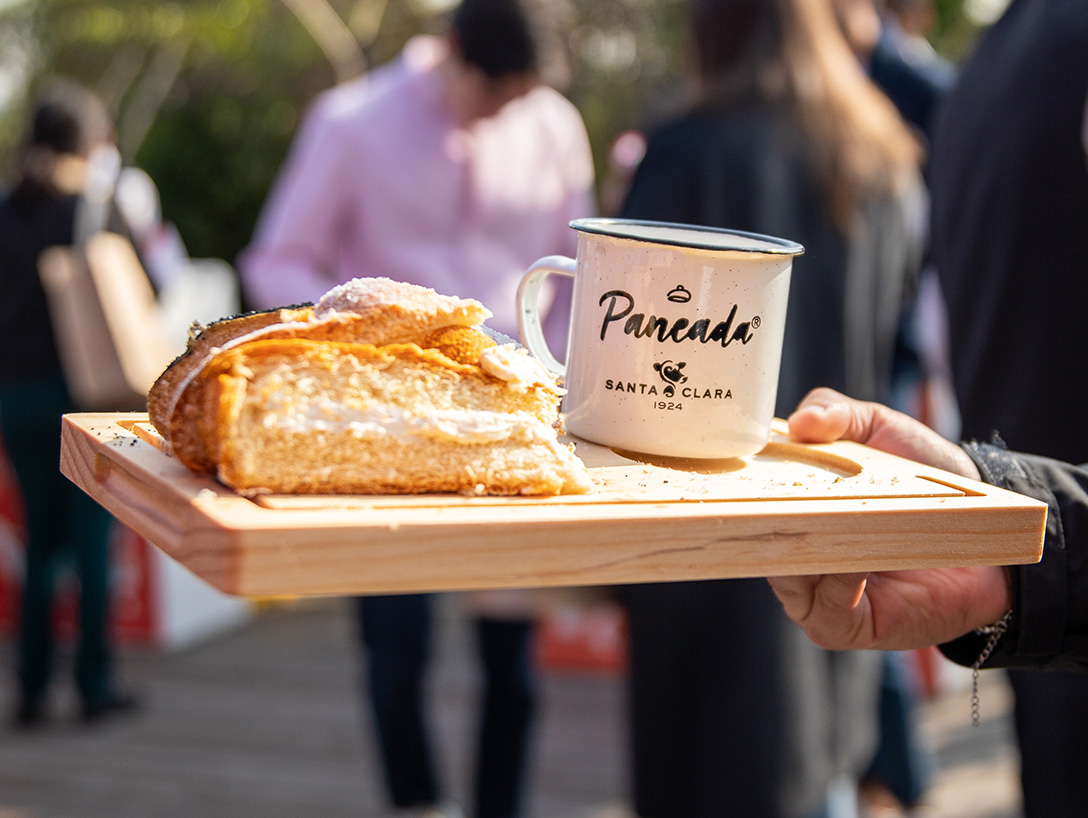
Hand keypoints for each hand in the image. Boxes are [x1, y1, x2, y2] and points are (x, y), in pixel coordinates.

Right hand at [767, 388, 1010, 650]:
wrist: (990, 523)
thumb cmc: (925, 477)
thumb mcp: (876, 428)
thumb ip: (835, 411)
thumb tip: (796, 423)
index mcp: (787, 510)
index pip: (743, 505)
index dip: (738, 488)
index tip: (743, 466)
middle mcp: (792, 555)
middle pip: (756, 543)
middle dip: (767, 520)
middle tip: (781, 495)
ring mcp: (814, 595)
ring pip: (785, 579)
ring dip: (807, 550)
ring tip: (831, 523)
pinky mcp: (844, 627)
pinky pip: (825, 611)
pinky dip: (839, 584)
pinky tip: (858, 560)